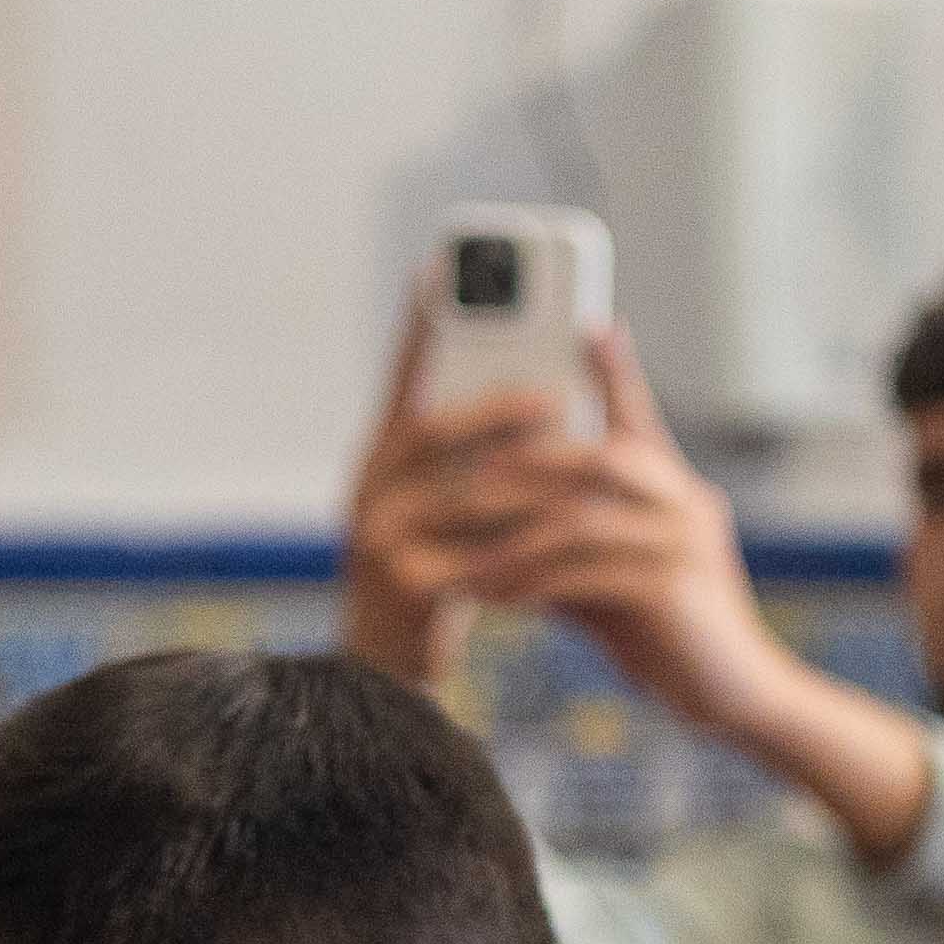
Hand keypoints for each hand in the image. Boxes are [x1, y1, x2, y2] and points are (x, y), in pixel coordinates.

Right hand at [337, 300, 558, 688]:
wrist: (386, 672)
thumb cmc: (431, 580)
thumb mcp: (442, 511)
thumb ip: (470, 460)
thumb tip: (545, 396)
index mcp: (380, 462)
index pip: (400, 382)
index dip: (420, 328)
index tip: (439, 271)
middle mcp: (368, 491)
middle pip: (429, 433)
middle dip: (494, 408)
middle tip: (551, 393)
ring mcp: (379, 539)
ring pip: (461, 494)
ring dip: (523, 474)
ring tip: (574, 455)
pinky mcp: (404, 588)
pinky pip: (474, 554)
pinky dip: (521, 540)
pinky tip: (562, 530)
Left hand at [447, 331, 802, 741]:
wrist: (739, 697)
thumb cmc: (670, 635)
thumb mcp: (615, 578)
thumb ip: (571, 544)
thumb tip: (500, 529)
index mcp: (676, 490)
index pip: (639, 418)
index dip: (613, 371)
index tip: (584, 327)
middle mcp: (686, 503)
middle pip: (599, 456)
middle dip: (526, 461)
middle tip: (463, 473)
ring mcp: (683, 543)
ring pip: (582, 517)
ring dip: (512, 535)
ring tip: (462, 552)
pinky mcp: (672, 590)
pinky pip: (585, 574)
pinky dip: (532, 583)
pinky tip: (494, 597)